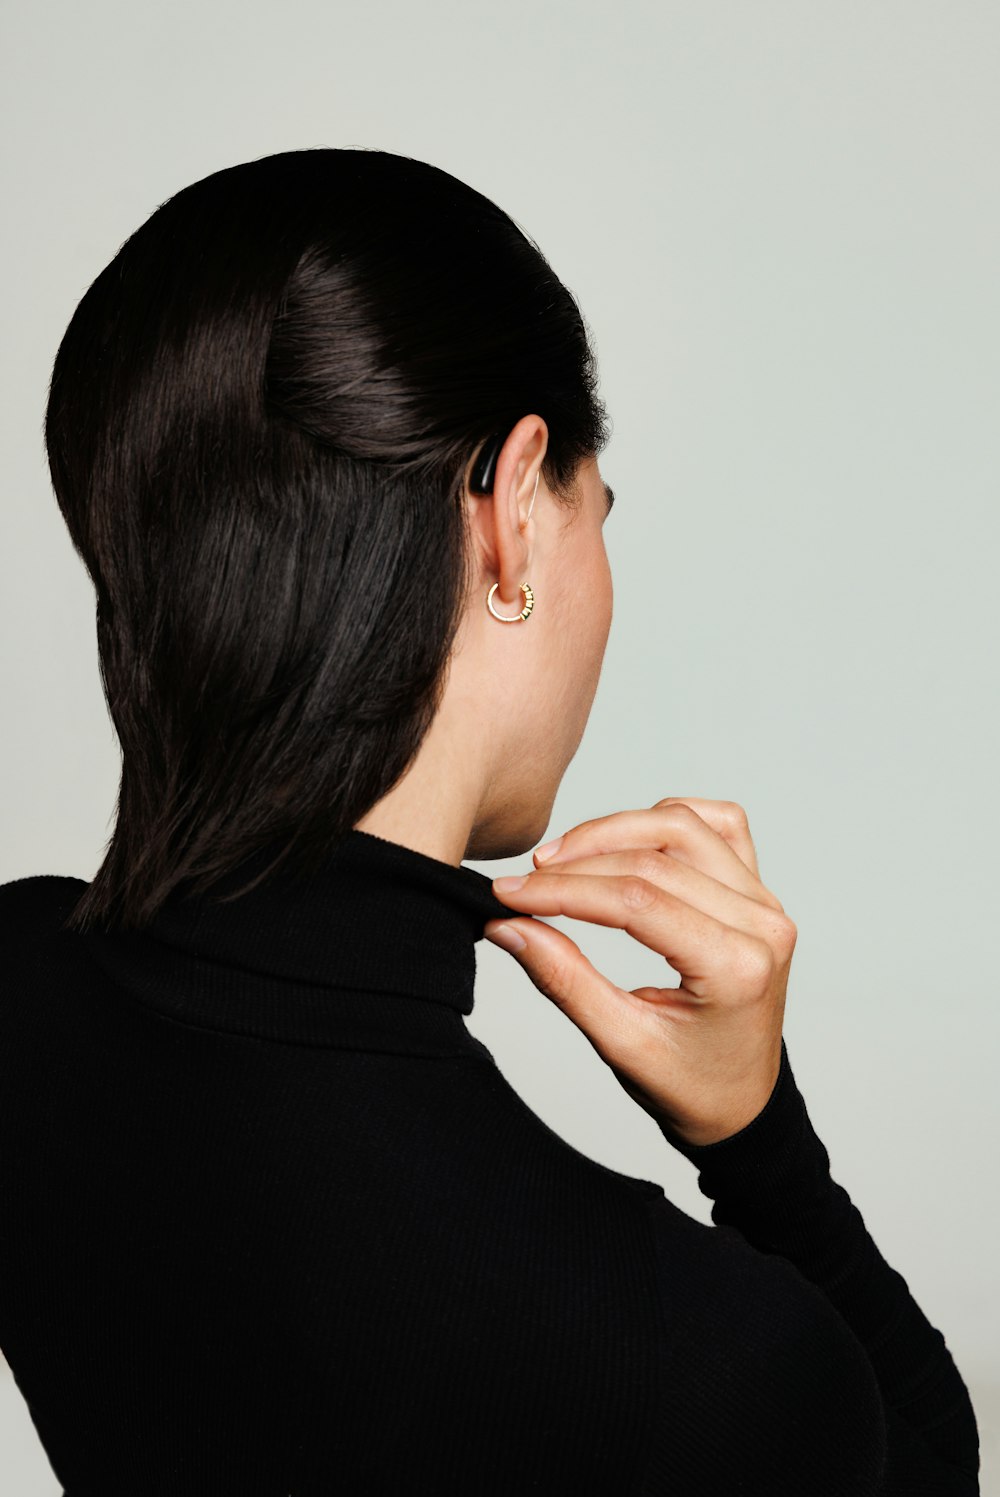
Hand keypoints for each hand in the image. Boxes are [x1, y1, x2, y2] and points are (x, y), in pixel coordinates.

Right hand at [483, 798, 795, 1147]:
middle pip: (654, 858)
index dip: (564, 890)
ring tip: (561, 859)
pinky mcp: (757, 889)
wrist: (742, 1101)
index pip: (636, 901)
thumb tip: (507, 924)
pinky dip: (668, 819)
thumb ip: (565, 980)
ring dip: (614, 832)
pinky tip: (627, 841)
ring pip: (682, 827)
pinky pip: (718, 824)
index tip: (509, 893)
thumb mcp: (621, 1044)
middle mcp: (762, 924)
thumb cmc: (690, 1084)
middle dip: (577, 862)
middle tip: (523, 884)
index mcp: (737, 968)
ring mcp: (765, 901)